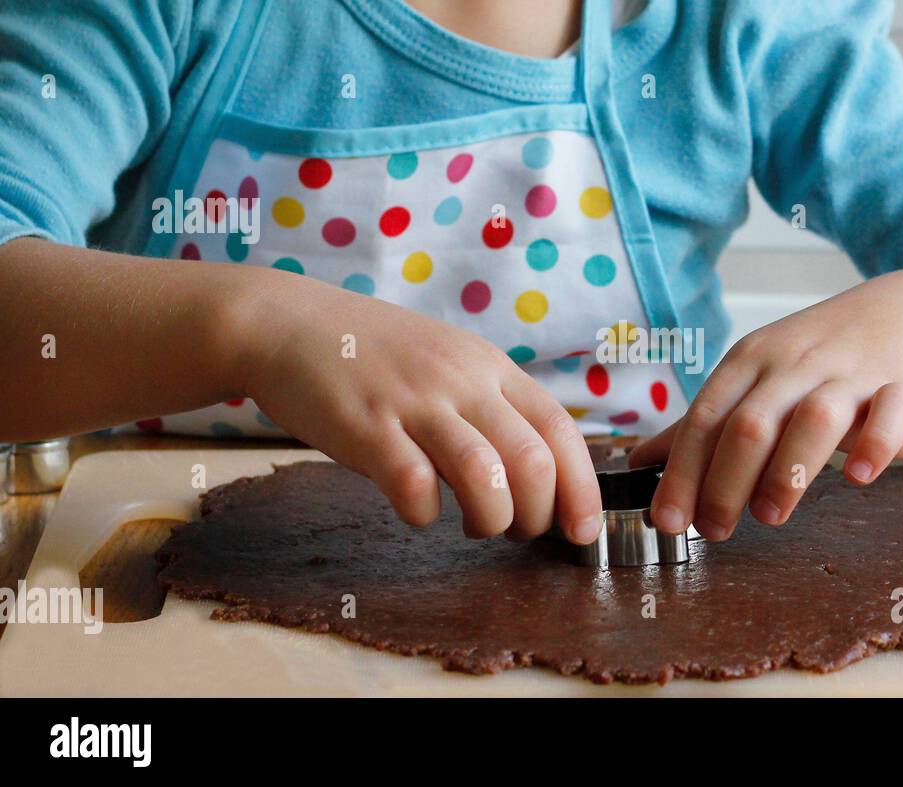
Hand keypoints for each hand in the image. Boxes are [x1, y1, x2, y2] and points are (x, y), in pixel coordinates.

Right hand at [236, 269, 602, 541]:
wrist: (288, 322)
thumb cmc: (374, 356)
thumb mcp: (450, 363)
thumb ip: (493, 407)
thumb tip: (541, 473)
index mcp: (491, 368)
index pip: (560, 430)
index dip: (582, 488)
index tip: (582, 531)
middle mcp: (461, 380)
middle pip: (533, 461)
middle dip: (538, 515)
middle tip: (518, 531)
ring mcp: (414, 402)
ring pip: (485, 476)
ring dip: (492, 520)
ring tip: (476, 526)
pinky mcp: (366, 426)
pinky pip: (414, 486)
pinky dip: (425, 514)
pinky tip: (417, 509)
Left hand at [628, 265, 902, 540]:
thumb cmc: (825, 353)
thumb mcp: (757, 373)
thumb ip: (705, 423)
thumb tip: (640, 462)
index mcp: (752, 361)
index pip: (706, 419)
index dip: (682, 473)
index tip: (666, 521)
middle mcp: (796, 364)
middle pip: (750, 423)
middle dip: (725, 482)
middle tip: (715, 529)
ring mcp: (852, 374)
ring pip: (814, 417)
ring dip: (787, 470)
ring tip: (770, 515)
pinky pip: (889, 414)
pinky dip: (874, 445)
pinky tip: (858, 476)